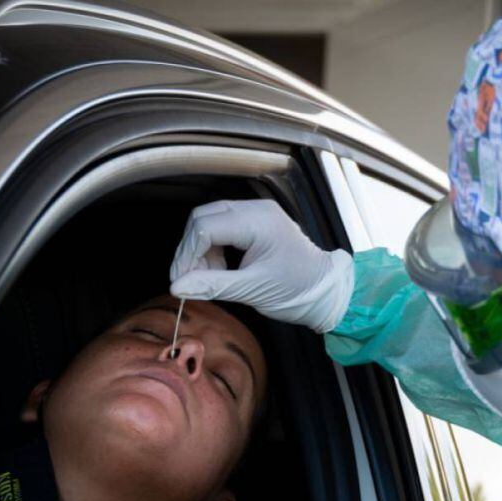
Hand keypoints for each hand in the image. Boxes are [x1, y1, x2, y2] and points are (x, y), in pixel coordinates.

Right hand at [169, 199, 353, 333]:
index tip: (181, 280)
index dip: (188, 254)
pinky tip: (220, 269)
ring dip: (201, 249)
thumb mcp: (252, 290)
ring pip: (209, 220)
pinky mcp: (255, 222)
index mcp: (258, 222)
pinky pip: (222, 226)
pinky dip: (213, 247)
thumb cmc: (297, 289)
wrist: (325, 290)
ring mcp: (256, 213)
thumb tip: (177, 287)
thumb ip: (212, 285)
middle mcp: (256, 210)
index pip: (205, 227)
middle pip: (203, 218)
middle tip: (190, 279)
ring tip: (209, 276)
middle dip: (191, 249)